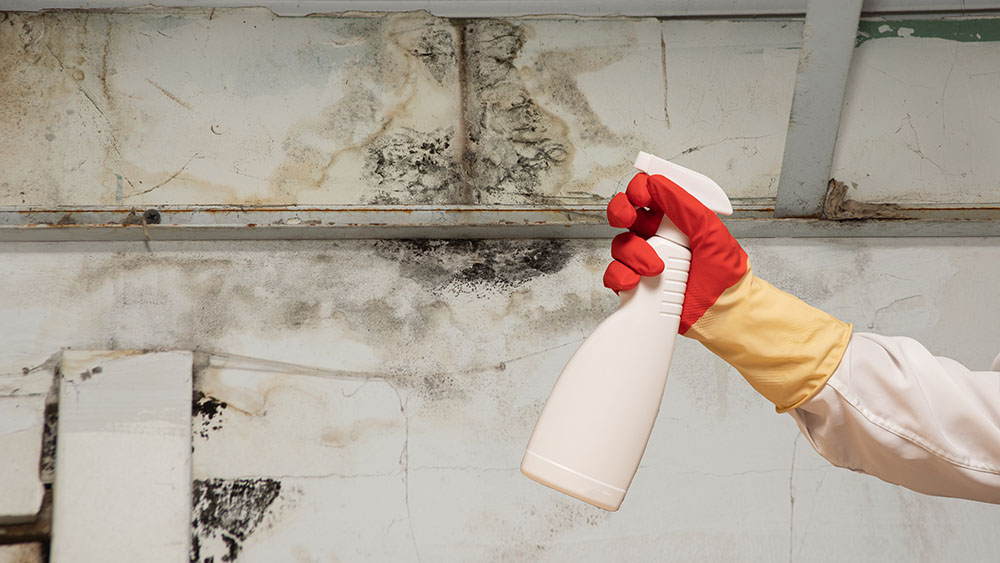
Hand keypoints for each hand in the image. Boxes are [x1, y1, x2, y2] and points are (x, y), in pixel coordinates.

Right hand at [603, 172, 747, 333]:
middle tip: (629, 218)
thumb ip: (685, 205)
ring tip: (656, 269)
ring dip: (634, 254)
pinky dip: (620, 276)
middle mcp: (656, 238)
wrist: (723, 315)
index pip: (649, 194)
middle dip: (621, 211)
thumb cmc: (726, 276)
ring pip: (620, 245)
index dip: (639, 189)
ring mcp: (644, 261)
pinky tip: (636, 282)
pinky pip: (615, 274)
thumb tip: (657, 183)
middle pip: (624, 214)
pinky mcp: (636, 285)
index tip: (642, 196)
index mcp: (675, 220)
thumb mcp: (711, 232)